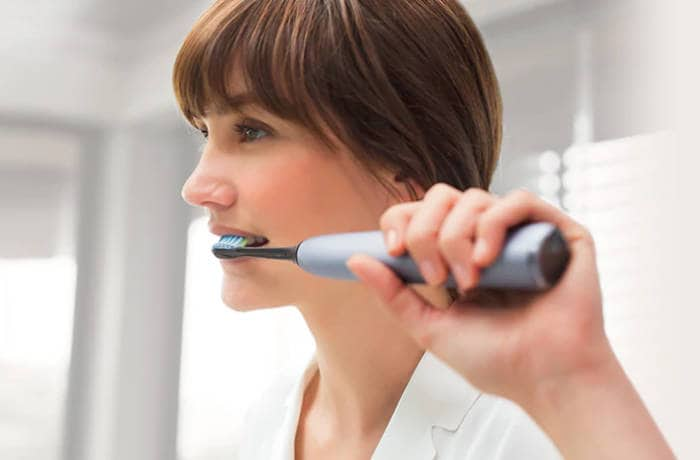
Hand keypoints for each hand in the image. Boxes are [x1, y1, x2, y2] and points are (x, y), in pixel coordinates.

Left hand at [345, 184, 611, 404]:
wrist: (546, 380)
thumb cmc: (497, 360)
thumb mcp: (429, 327)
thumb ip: (393, 294)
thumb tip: (356, 259)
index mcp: (460, 255)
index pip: (423, 213)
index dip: (401, 220)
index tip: (394, 251)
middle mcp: (490, 238)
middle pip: (443, 197)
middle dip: (427, 231)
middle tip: (435, 276)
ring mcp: (523, 234)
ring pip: (476, 197)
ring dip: (459, 235)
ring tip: (469, 279)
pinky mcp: (558, 233)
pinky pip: (521, 200)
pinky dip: (495, 222)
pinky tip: (488, 258)